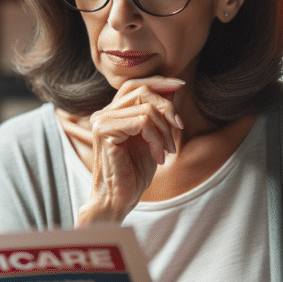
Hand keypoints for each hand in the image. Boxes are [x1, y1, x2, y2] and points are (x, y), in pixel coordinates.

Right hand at [76, 77, 185, 226]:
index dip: (159, 82)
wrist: (120, 199)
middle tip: (179, 130)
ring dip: (165, 131)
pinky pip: (142, 123)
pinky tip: (159, 157)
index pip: (135, 85)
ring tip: (168, 151)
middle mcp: (103, 113)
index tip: (180, 85)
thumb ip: (158, 113)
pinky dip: (157, 140)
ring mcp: (101, 121)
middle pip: (143, 92)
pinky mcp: (104, 131)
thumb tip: (172, 88)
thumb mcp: (153, 138)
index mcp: (112, 113)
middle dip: (168, 109)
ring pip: (146, 109)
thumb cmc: (135, 172)